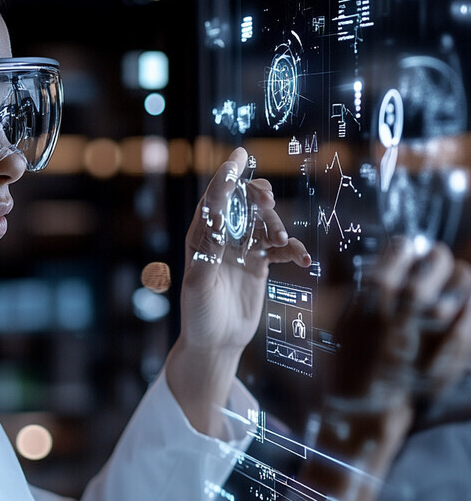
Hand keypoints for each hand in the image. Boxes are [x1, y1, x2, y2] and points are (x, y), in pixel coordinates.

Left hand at [166, 147, 310, 436]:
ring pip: (264, 223)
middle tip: (267, 200)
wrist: (216, 342)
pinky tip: (302, 259)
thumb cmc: (199, 314)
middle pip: (243, 205)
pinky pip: (279, 249)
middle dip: (256, 198)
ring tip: (281, 241)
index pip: (214, 202)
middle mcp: (221, 239)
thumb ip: (208, 253)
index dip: (225, 178)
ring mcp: (242, 250)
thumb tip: (217, 220)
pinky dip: (292, 249)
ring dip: (276, 225)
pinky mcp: (259, 265)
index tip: (238, 157)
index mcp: (201, 238)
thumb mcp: (199, 284)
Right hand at [301, 238, 470, 500]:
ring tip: (449, 288)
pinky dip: (469, 310)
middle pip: (437, 260)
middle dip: (437, 260)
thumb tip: (377, 269)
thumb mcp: (339, 323)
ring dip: (458, 280)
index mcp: (371, 295)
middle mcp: (403, 305)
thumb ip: (355, 294)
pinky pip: (470, 316)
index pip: (399, 249)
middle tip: (434, 266)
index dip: (405, 249)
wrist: (365, 410)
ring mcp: (431, 326)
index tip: (407, 253)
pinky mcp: (451, 349)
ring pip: (461, 281)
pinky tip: (459, 313)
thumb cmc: (348, 365)